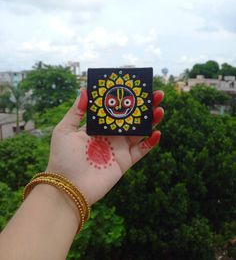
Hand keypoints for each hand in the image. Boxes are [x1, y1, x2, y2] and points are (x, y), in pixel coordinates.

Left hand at [47, 89, 163, 205]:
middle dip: (143, 107)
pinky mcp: (125, 162)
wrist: (68, 187)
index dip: (125, 99)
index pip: (114, 109)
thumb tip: (85, 90)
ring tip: (160, 109)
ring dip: (150, 121)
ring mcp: (118, 149)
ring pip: (139, 132)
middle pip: (130, 118)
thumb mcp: (65, 130)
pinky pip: (141, 151)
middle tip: (156, 94)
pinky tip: (157, 133)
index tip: (135, 87)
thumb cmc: (63, 157)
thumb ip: (76, 111)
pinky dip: (150, 142)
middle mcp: (109, 136)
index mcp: (97, 127)